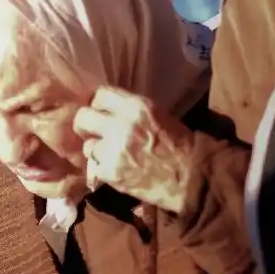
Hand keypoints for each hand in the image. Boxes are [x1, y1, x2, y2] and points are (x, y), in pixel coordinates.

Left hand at [71, 86, 193, 212]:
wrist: (192, 179)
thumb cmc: (181, 145)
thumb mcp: (158, 116)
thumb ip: (131, 111)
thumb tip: (107, 110)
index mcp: (137, 106)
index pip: (100, 94)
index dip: (98, 104)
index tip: (101, 112)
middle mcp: (121, 125)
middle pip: (83, 117)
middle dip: (86, 125)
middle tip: (94, 133)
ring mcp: (113, 150)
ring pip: (87, 145)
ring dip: (97, 151)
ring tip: (112, 156)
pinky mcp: (110, 172)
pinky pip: (94, 167)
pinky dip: (103, 170)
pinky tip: (117, 170)